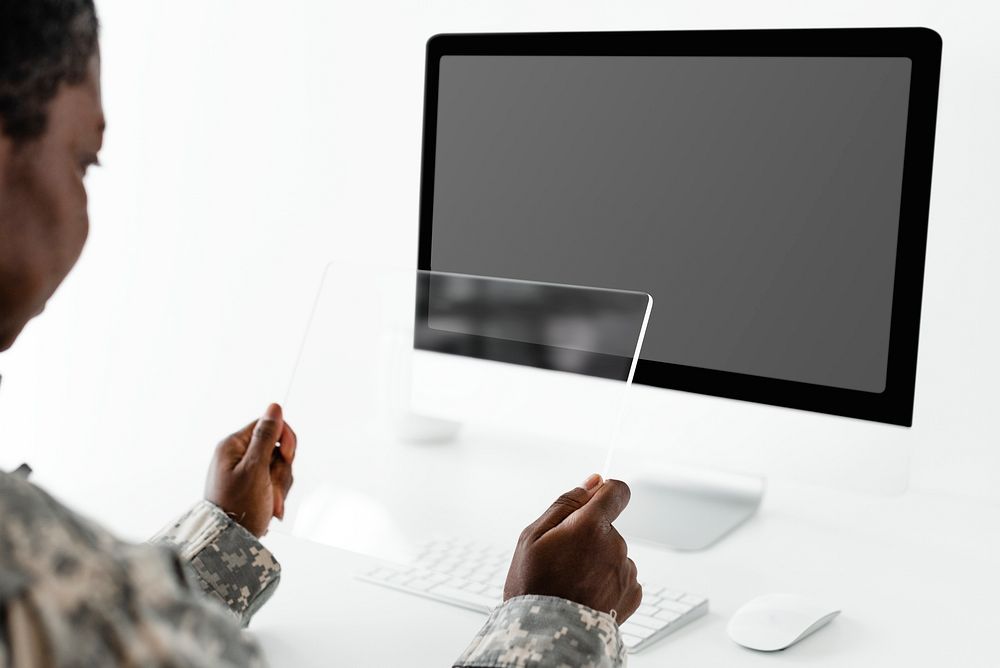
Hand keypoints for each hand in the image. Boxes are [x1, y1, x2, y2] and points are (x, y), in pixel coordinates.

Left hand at [205, 403, 296, 536]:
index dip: (284, 438)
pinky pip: (275, 482)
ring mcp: (246, 472)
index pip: (268, 424)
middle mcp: (238, 456)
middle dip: (282, 469)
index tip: (287, 456)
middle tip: (274, 487)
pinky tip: (271, 508)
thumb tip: (274, 407)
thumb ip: (266, 436)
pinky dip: (277, 495)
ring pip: (279, 466)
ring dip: (281, 486)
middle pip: (276, 447)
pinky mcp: (253, 487)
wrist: (229, 543)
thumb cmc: (239, 507)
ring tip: (271, 503)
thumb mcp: (255, 469)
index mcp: (233, 446)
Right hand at [503, 474, 640, 621]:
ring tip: (572, 583)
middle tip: (562, 560)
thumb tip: (592, 483)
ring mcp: (626, 572)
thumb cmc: (534, 587)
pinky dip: (607, 582)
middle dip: (588, 536)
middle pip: (607, 527)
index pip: (617, 491)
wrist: (547, 637)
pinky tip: (586, 594)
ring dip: (598, 561)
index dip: (604, 493)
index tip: (593, 502)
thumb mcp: (533, 536)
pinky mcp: (633, 595)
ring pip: (613, 553)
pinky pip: (622, 577)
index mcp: (591, 526)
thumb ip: (566, 504)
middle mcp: (616, 546)